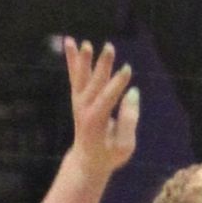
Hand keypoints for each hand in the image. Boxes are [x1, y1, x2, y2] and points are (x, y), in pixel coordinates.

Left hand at [65, 39, 138, 176]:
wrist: (86, 161)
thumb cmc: (109, 154)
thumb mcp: (124, 146)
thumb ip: (128, 121)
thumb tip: (132, 92)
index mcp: (95, 122)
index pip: (107, 99)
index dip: (117, 84)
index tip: (127, 69)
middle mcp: (83, 110)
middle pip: (93, 84)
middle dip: (102, 65)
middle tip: (109, 47)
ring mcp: (78, 102)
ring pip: (80, 78)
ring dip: (82, 60)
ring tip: (85, 43)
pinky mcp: (77, 97)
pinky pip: (74, 75)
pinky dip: (71, 59)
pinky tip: (69, 41)